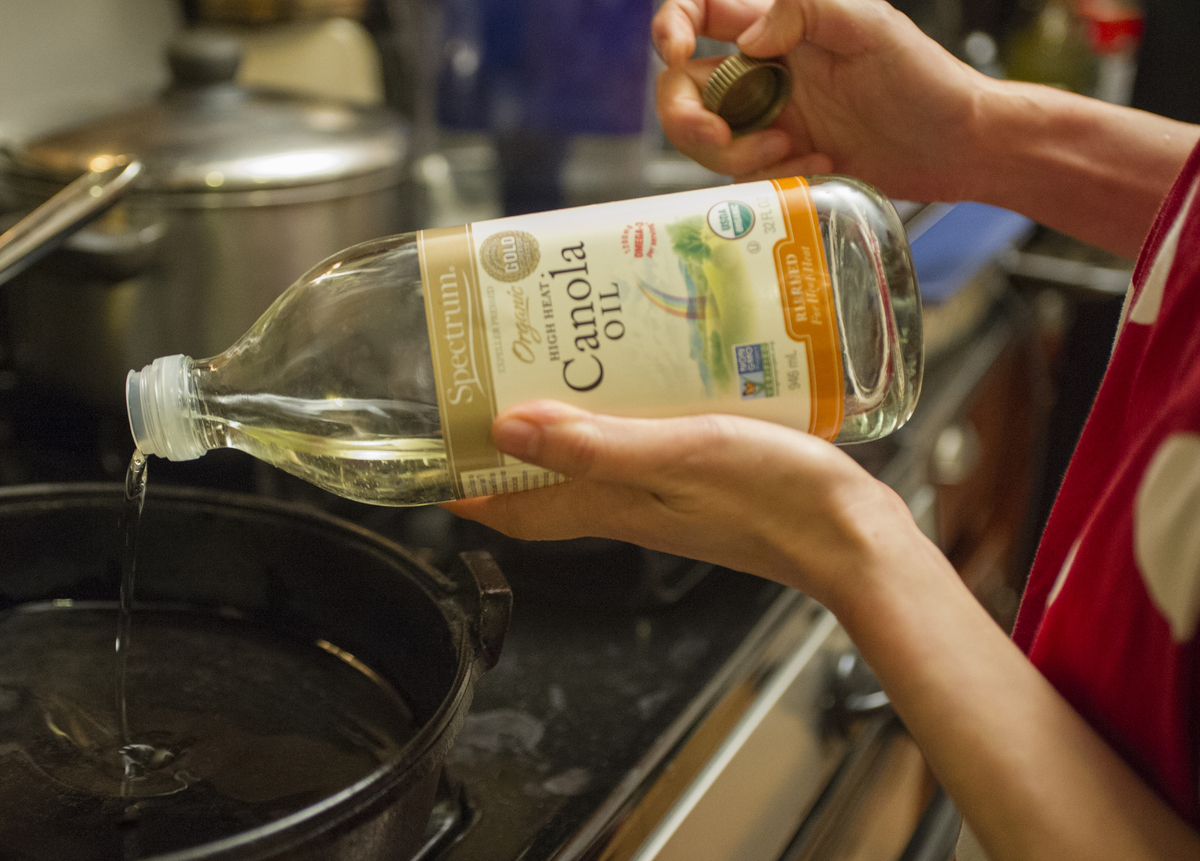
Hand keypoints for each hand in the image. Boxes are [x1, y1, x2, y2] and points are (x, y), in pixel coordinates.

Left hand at [443, 400, 928, 611]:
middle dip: (508, 441)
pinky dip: (621, 418)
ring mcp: (665, 493)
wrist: (852, 535)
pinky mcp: (700, 478)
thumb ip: (594, 445)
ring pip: (592, 460)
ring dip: (564, 422)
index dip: (466, 488)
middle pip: (545, 481)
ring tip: (555, 364)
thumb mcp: (677, 457)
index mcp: (612, 505)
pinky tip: (640, 379)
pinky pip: (639, 448)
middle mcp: (629, 504)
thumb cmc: (774, 499)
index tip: (432, 451)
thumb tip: (506, 430)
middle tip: (490, 379)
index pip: (513, 510)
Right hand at [651, 0, 989, 201]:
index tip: (676, 53)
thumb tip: (748, 40)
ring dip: (738, 154)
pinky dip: (773, 178)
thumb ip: (804, 9)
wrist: (958, 147)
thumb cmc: (923, 78)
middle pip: (682, 90)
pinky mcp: (781, 167)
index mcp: (775, 29)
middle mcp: (763, 76)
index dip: (670, 29)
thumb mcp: (870, 25)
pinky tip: (818, 167)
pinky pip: (745, 181)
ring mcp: (768, 124)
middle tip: (719, 137)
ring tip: (791, 150)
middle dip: (686, 117)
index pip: (699, 14)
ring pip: (707, 143)